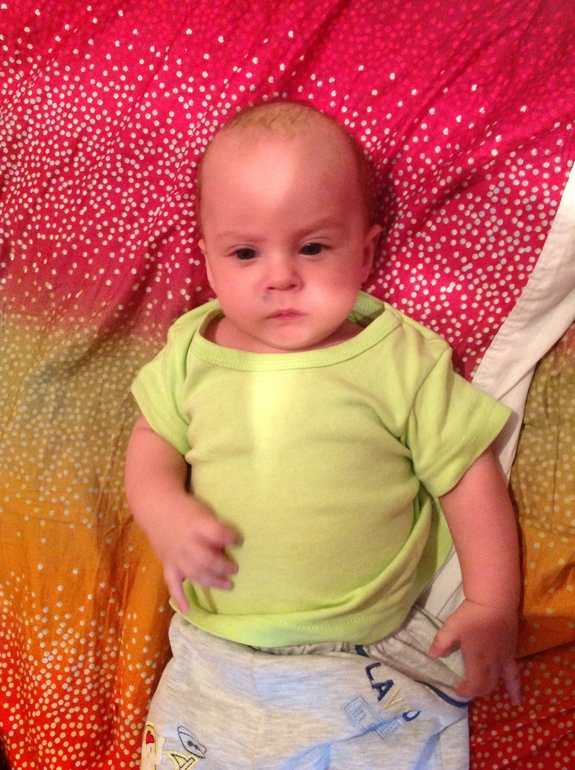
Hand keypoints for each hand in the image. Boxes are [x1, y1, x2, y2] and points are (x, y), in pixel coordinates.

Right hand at [148, 494, 238, 613]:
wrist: (157, 508)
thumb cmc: (186, 509)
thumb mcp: (203, 511)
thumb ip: (214, 528)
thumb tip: (228, 547)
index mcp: (196, 524)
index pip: (216, 532)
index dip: (229, 537)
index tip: (238, 540)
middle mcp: (186, 542)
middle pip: (206, 558)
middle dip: (223, 566)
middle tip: (235, 569)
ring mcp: (175, 555)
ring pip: (194, 573)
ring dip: (212, 581)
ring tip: (228, 585)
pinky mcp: (168, 564)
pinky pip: (172, 583)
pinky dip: (180, 597)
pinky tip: (188, 610)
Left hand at [429, 598, 521, 704]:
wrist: (495, 602)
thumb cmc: (472, 614)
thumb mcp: (451, 626)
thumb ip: (441, 642)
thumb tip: (432, 656)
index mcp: (476, 659)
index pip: (473, 685)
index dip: (466, 691)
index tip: (457, 689)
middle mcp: (492, 663)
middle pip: (487, 686)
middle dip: (478, 691)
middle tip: (470, 690)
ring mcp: (504, 658)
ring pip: (501, 682)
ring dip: (496, 691)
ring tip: (500, 703)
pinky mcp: (512, 652)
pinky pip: (514, 674)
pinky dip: (515, 687)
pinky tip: (518, 697)